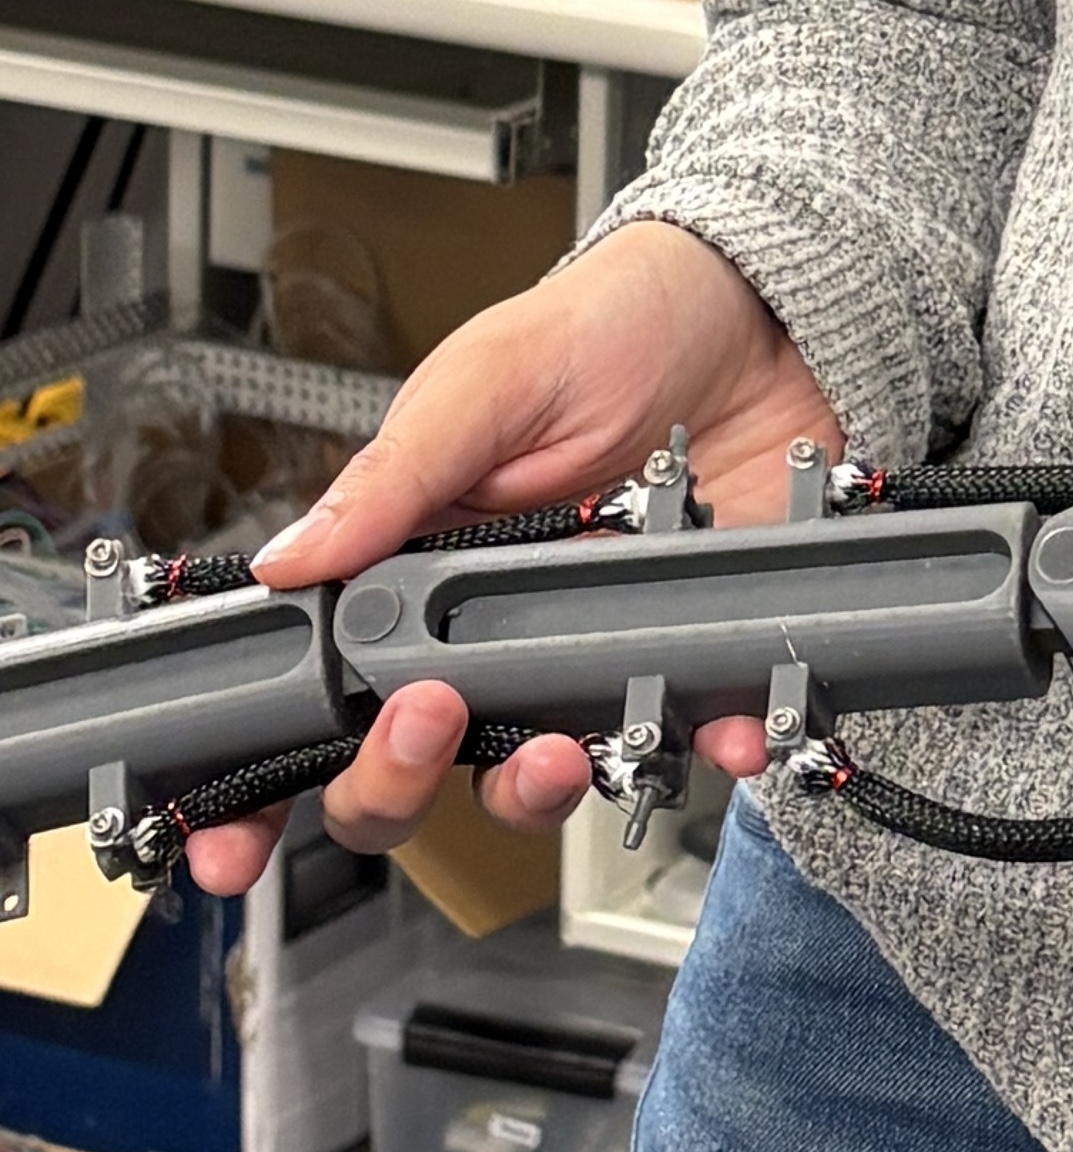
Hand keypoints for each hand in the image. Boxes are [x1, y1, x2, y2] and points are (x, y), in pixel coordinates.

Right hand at [183, 221, 839, 896]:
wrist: (753, 311)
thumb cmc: (607, 328)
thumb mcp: (489, 380)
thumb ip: (397, 477)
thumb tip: (292, 562)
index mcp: (411, 569)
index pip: (320, 699)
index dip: (267, 786)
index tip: (240, 839)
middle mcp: (487, 630)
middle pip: (411, 767)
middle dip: (400, 782)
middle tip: (432, 722)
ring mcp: (582, 650)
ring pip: (533, 777)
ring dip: (540, 788)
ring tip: (568, 745)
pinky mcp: (679, 648)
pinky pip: (680, 731)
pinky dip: (701, 745)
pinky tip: (719, 727)